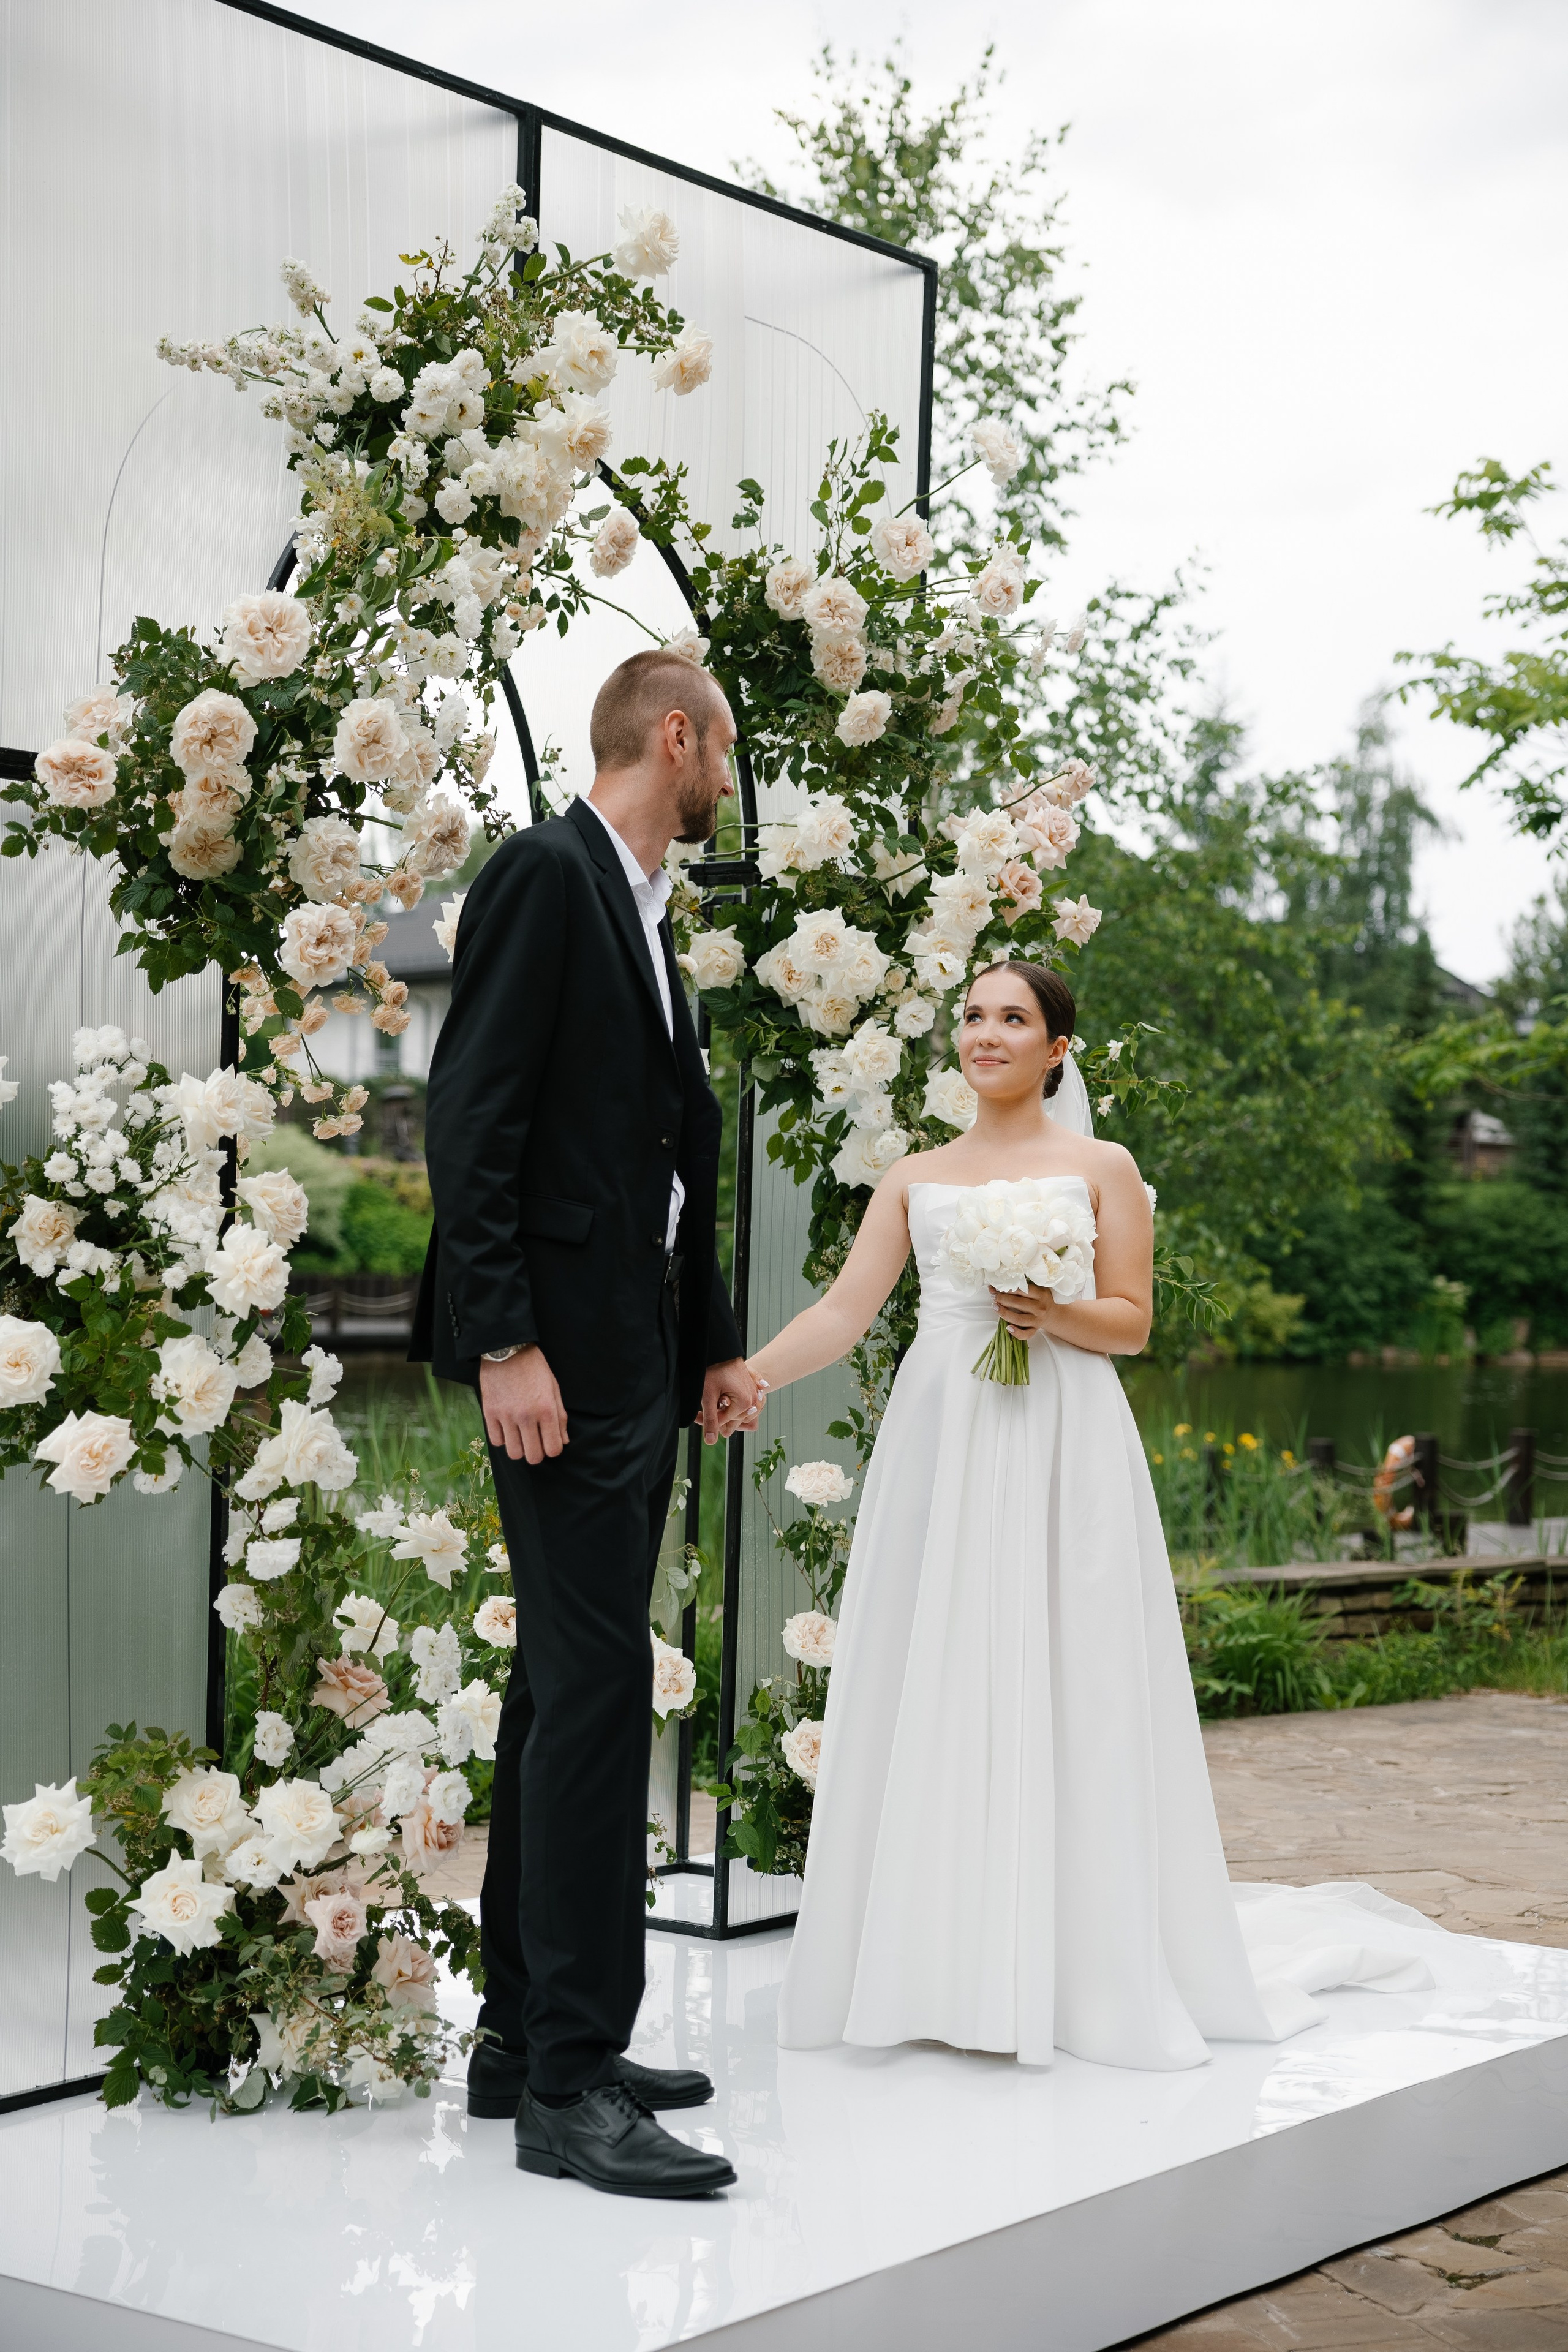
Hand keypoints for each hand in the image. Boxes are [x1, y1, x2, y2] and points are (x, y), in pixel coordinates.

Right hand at [480, 1344, 567, 1464]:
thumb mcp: (553, 1388)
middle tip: (536, 1443)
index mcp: (546, 1410)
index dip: (553, 1449)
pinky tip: (507, 1429)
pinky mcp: (489, 1413)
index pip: (553, 1449)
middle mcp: (526, 1416)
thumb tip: (563, 1441)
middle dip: (537, 1453)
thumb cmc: (534, 1367)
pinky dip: (503, 1439)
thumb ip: (560, 1416)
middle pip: (533, 1457)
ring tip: (521, 1437)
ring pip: (514, 1453)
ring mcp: (506, 1416)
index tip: (550, 1442)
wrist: (507, 1350)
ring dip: (519, 1449)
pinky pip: (496, 1441)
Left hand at [699, 1357, 765, 1443]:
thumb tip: (710, 1442)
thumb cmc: (714, 1370)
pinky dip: (735, 1406)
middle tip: (706, 1402)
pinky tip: (726, 1400)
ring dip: (725, 1410)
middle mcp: (754, 1401)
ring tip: (717, 1397)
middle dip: (717, 1414)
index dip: (707, 1420)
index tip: (696, 1414)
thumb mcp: (708, 1396)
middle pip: (732, 1421)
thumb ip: (710, 1420)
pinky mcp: (754, 1391)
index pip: (723, 1423)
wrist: (723, 1351)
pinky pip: (745, 1407)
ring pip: (738, 1415)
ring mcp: (756, 1396)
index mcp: (745, 1403)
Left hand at [989, 1281, 1055, 1340]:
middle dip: (1002, 1299)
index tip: (998, 1287)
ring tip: (995, 1307)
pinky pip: (1025, 1334)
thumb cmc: (1041, 1299)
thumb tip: (999, 1284)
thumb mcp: (1038, 1289)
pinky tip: (1007, 1327)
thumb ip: (1023, 1287)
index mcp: (1041, 1295)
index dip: (1008, 1288)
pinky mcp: (1035, 1330)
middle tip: (994, 1296)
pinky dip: (1016, 1332)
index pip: (1022, 1290)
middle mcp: (1040, 1308)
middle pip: (1018, 1303)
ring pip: (1018, 1319)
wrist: (1052, 1314)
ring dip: (1004, 1313)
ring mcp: (1037, 1320)